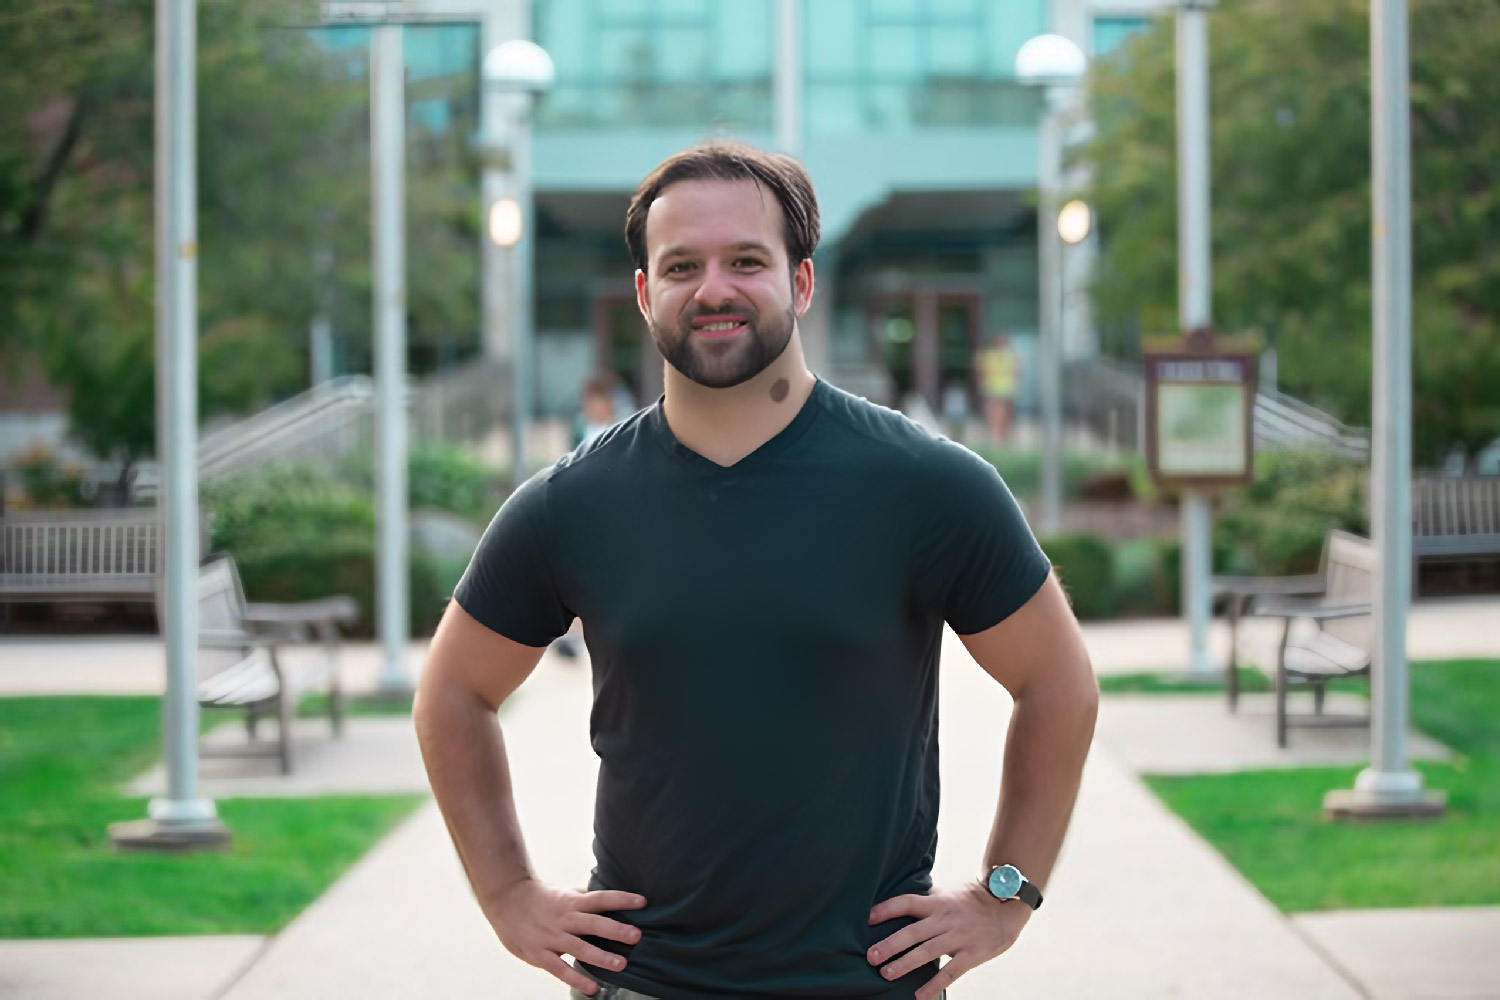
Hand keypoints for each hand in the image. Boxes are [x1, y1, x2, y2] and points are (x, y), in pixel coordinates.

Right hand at [483, 877, 646, 994]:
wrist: (505, 899)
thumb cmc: (540, 897)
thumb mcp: (564, 894)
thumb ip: (585, 899)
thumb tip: (610, 899)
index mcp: (572, 901)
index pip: (601, 898)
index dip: (621, 900)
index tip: (642, 902)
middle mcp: (564, 918)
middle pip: (594, 923)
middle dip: (616, 930)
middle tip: (637, 936)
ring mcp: (552, 937)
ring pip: (579, 947)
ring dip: (601, 957)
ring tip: (622, 965)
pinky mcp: (539, 954)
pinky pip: (560, 969)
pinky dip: (576, 979)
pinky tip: (593, 989)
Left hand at [867, 881, 1030, 999]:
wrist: (1008, 904)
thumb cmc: (977, 898)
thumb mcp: (951, 892)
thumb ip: (931, 900)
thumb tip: (907, 902)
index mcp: (937, 902)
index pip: (906, 903)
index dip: (886, 910)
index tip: (867, 918)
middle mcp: (944, 919)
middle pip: (912, 932)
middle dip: (890, 944)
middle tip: (870, 956)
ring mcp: (958, 937)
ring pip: (926, 952)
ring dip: (905, 964)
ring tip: (886, 974)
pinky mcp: (971, 954)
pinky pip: (949, 973)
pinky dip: (933, 985)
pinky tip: (919, 996)